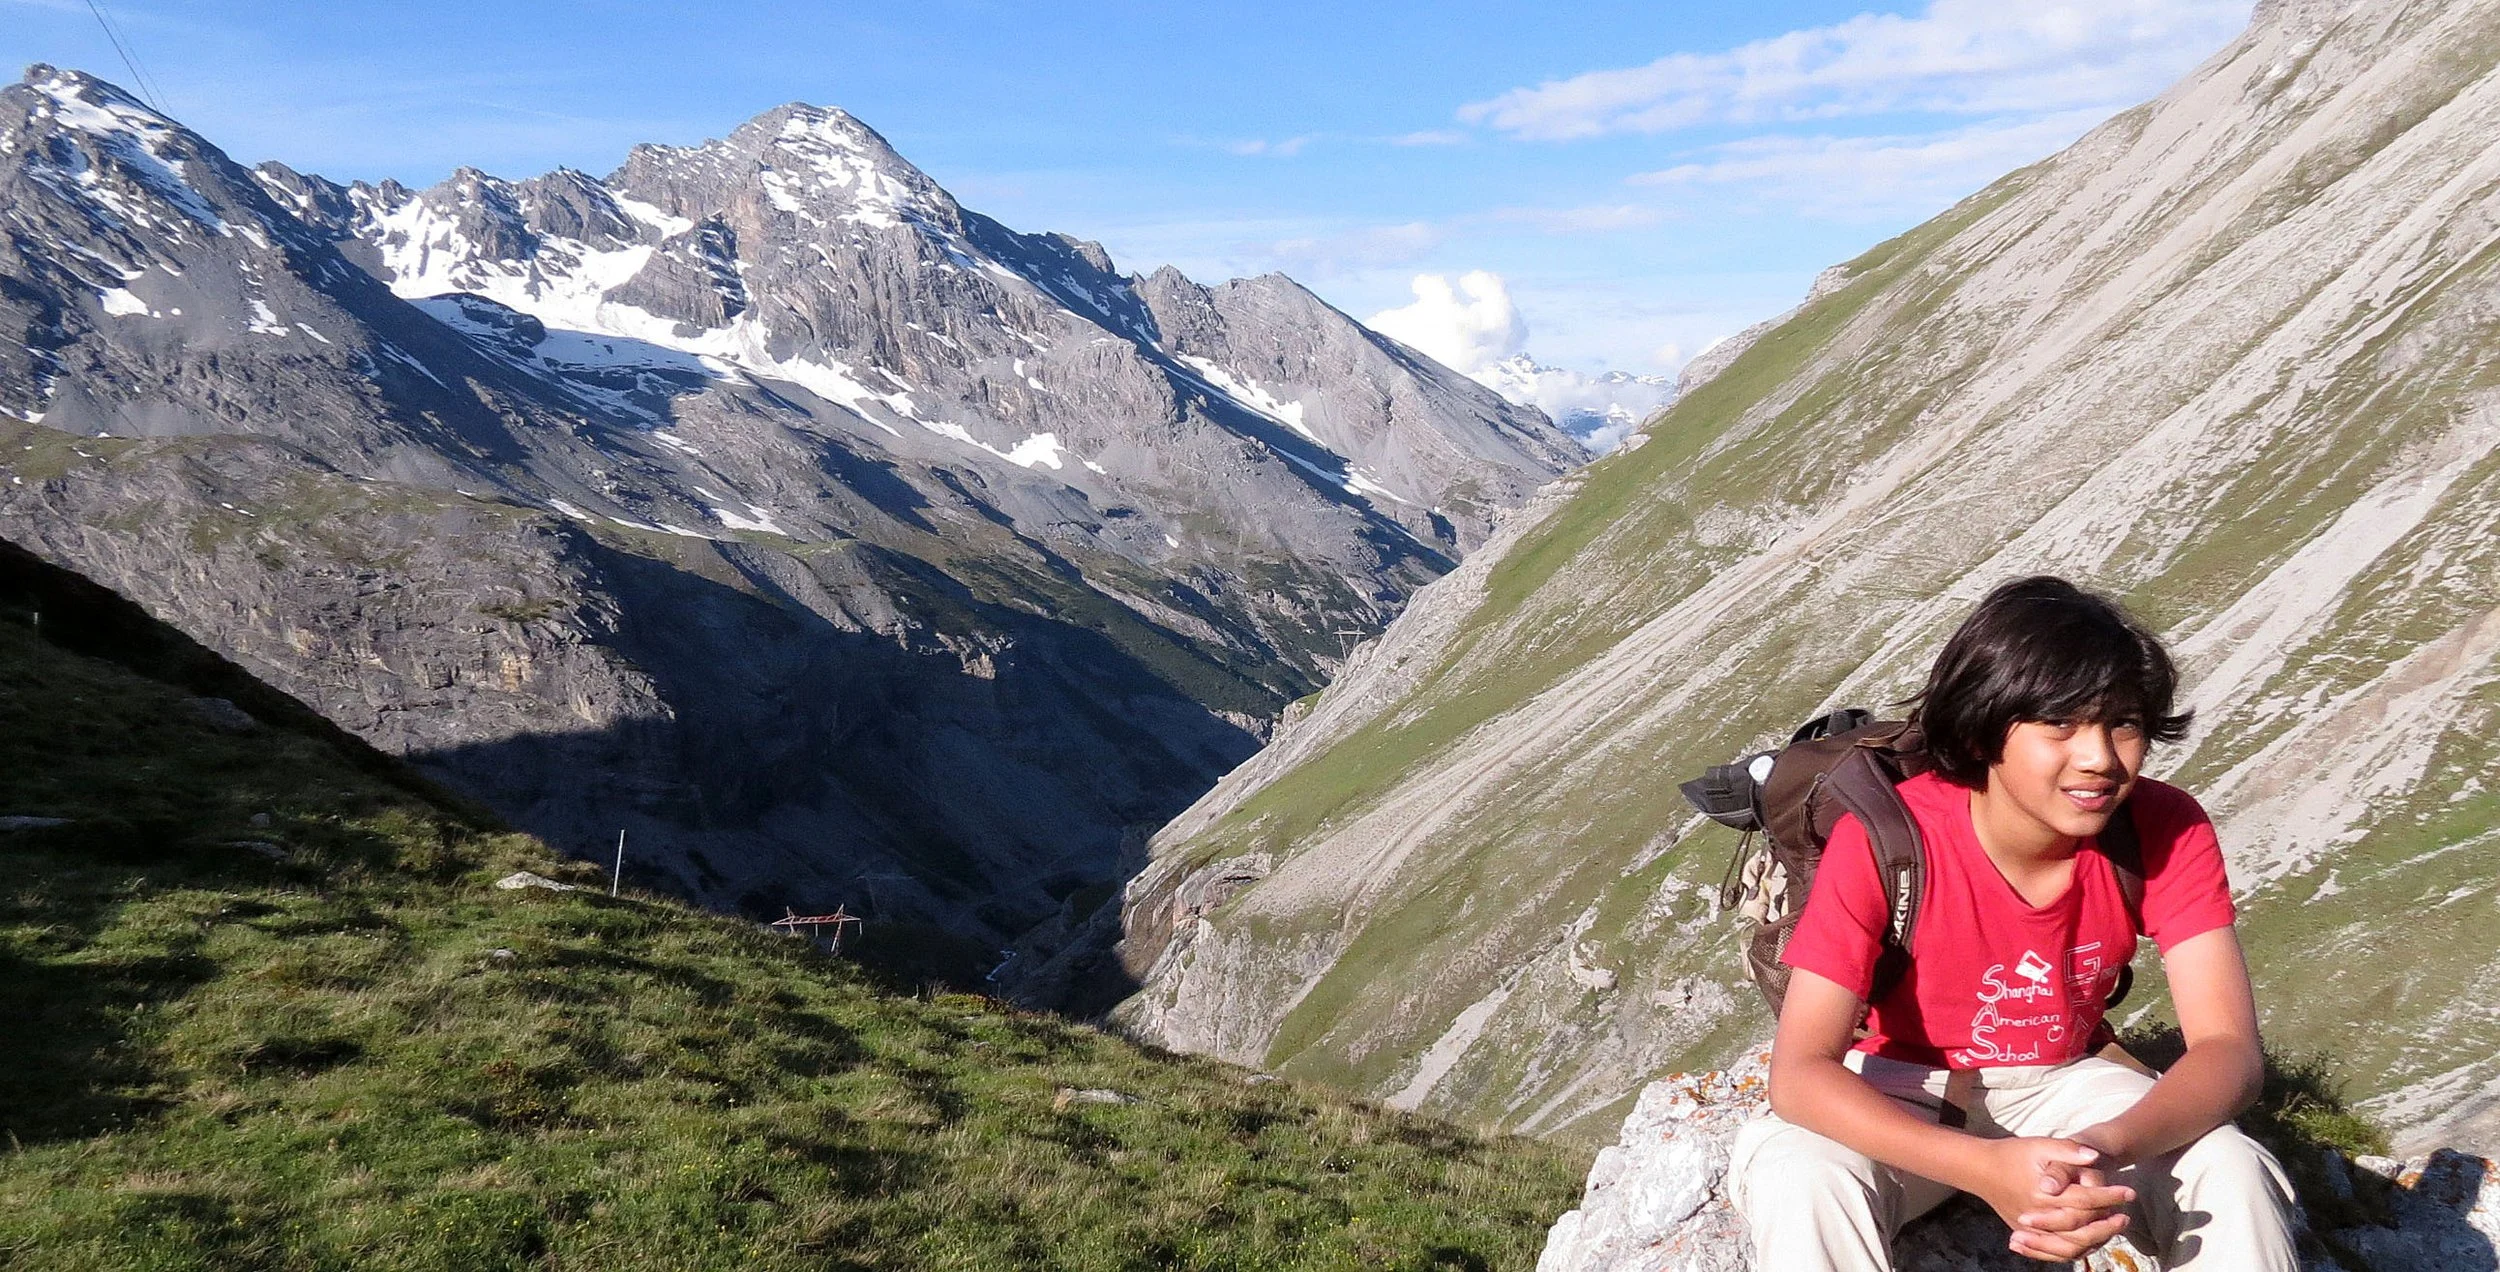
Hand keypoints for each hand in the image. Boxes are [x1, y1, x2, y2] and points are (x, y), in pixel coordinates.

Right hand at [1971, 1138, 2133, 1262]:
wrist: (1982, 1169)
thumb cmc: (2012, 1154)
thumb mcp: (2039, 1144)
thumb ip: (2066, 1150)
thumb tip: (2093, 1156)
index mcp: (2043, 1194)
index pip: (2084, 1200)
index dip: (2110, 1196)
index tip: (2129, 1192)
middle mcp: (2037, 1216)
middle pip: (2079, 1230)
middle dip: (2106, 1224)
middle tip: (2125, 1217)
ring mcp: (2031, 1229)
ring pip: (2068, 1247)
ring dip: (2094, 1240)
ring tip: (2111, 1230)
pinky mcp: (2026, 1235)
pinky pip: (2053, 1253)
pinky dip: (2074, 1251)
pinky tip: (2089, 1243)